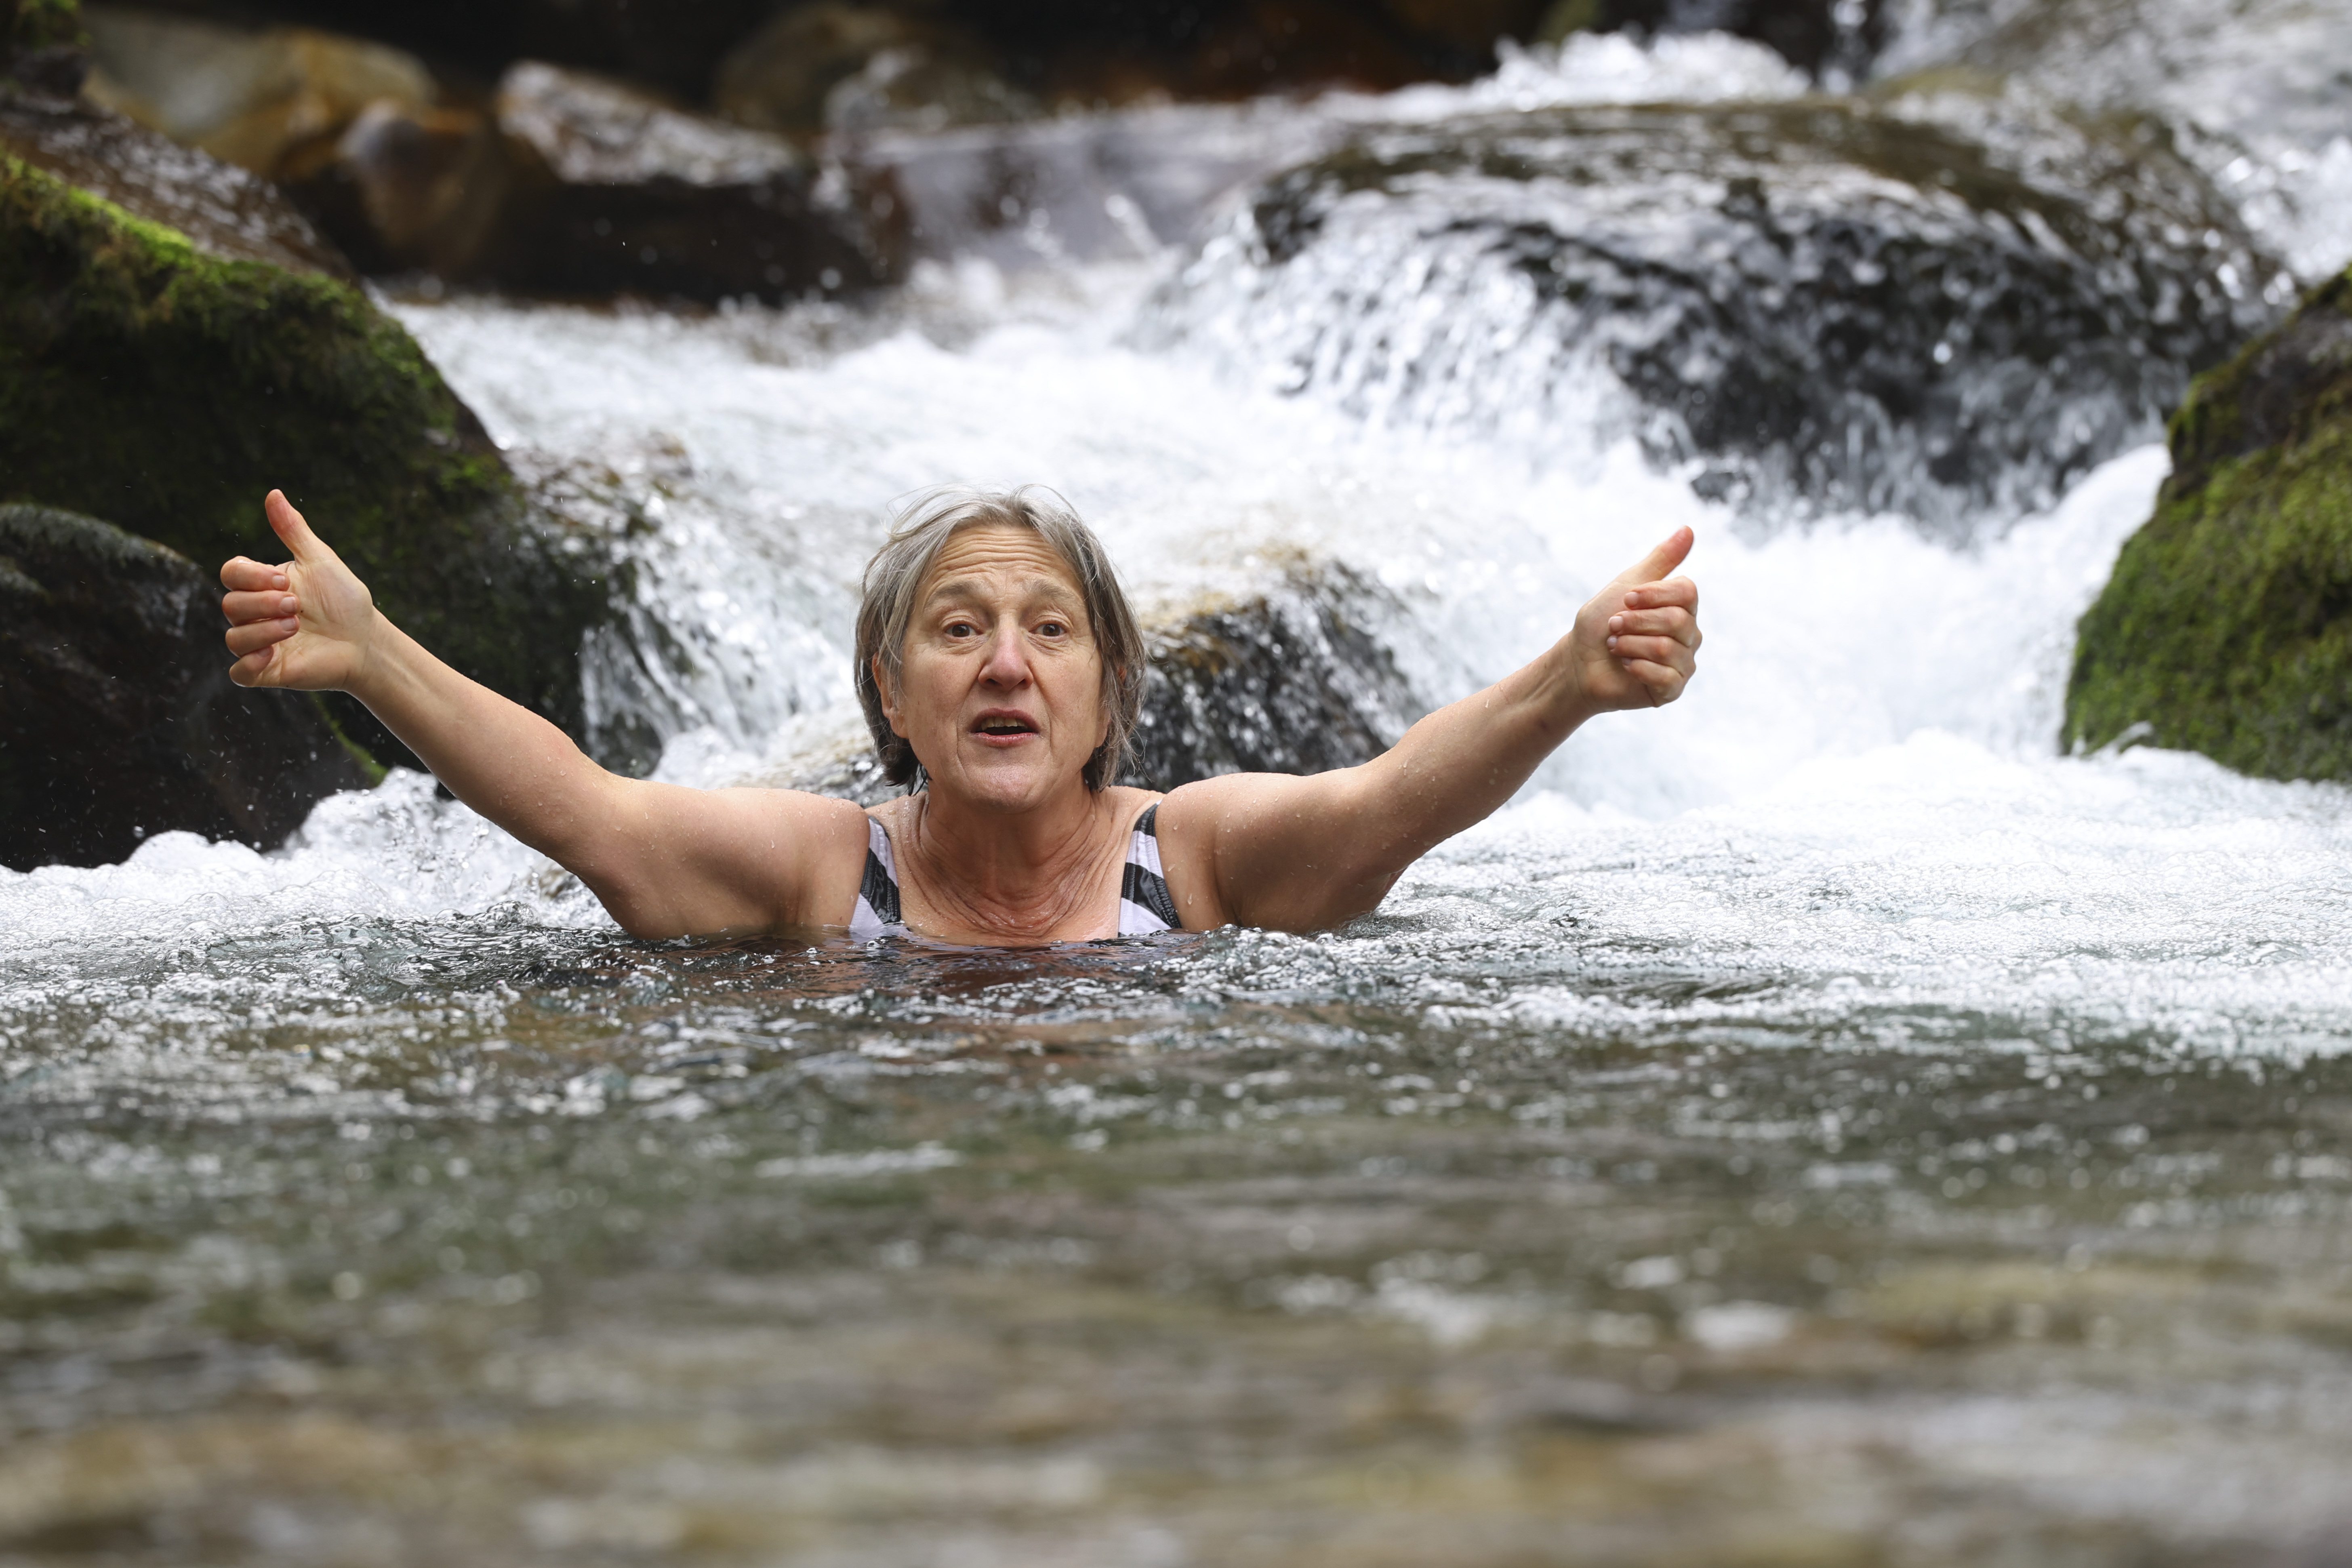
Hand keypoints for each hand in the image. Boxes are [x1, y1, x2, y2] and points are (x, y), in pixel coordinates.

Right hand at [220, 490, 378, 691]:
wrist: (365, 640)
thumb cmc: (344, 600)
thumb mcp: (320, 560)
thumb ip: (293, 530)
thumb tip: (273, 493)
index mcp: (261, 584)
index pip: (231, 573)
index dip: (251, 576)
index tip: (285, 579)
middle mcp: (254, 614)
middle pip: (230, 604)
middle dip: (263, 603)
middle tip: (296, 605)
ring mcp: (258, 643)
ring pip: (233, 638)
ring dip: (263, 631)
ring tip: (296, 626)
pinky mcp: (266, 671)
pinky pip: (238, 673)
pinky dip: (250, 663)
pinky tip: (273, 654)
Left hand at [1564, 526, 1699, 712]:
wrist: (1578, 663)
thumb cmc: (1600, 624)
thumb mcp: (1626, 585)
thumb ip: (1660, 560)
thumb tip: (1689, 529)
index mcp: (1682, 607)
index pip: (1687, 591)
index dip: (1653, 594)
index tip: (1626, 598)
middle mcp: (1689, 634)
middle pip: (1677, 620)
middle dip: (1635, 621)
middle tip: (1613, 626)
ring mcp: (1683, 663)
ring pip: (1667, 648)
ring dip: (1630, 644)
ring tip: (1615, 646)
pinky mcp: (1672, 689)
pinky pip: (1666, 676)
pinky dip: (1637, 668)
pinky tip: (1625, 666)